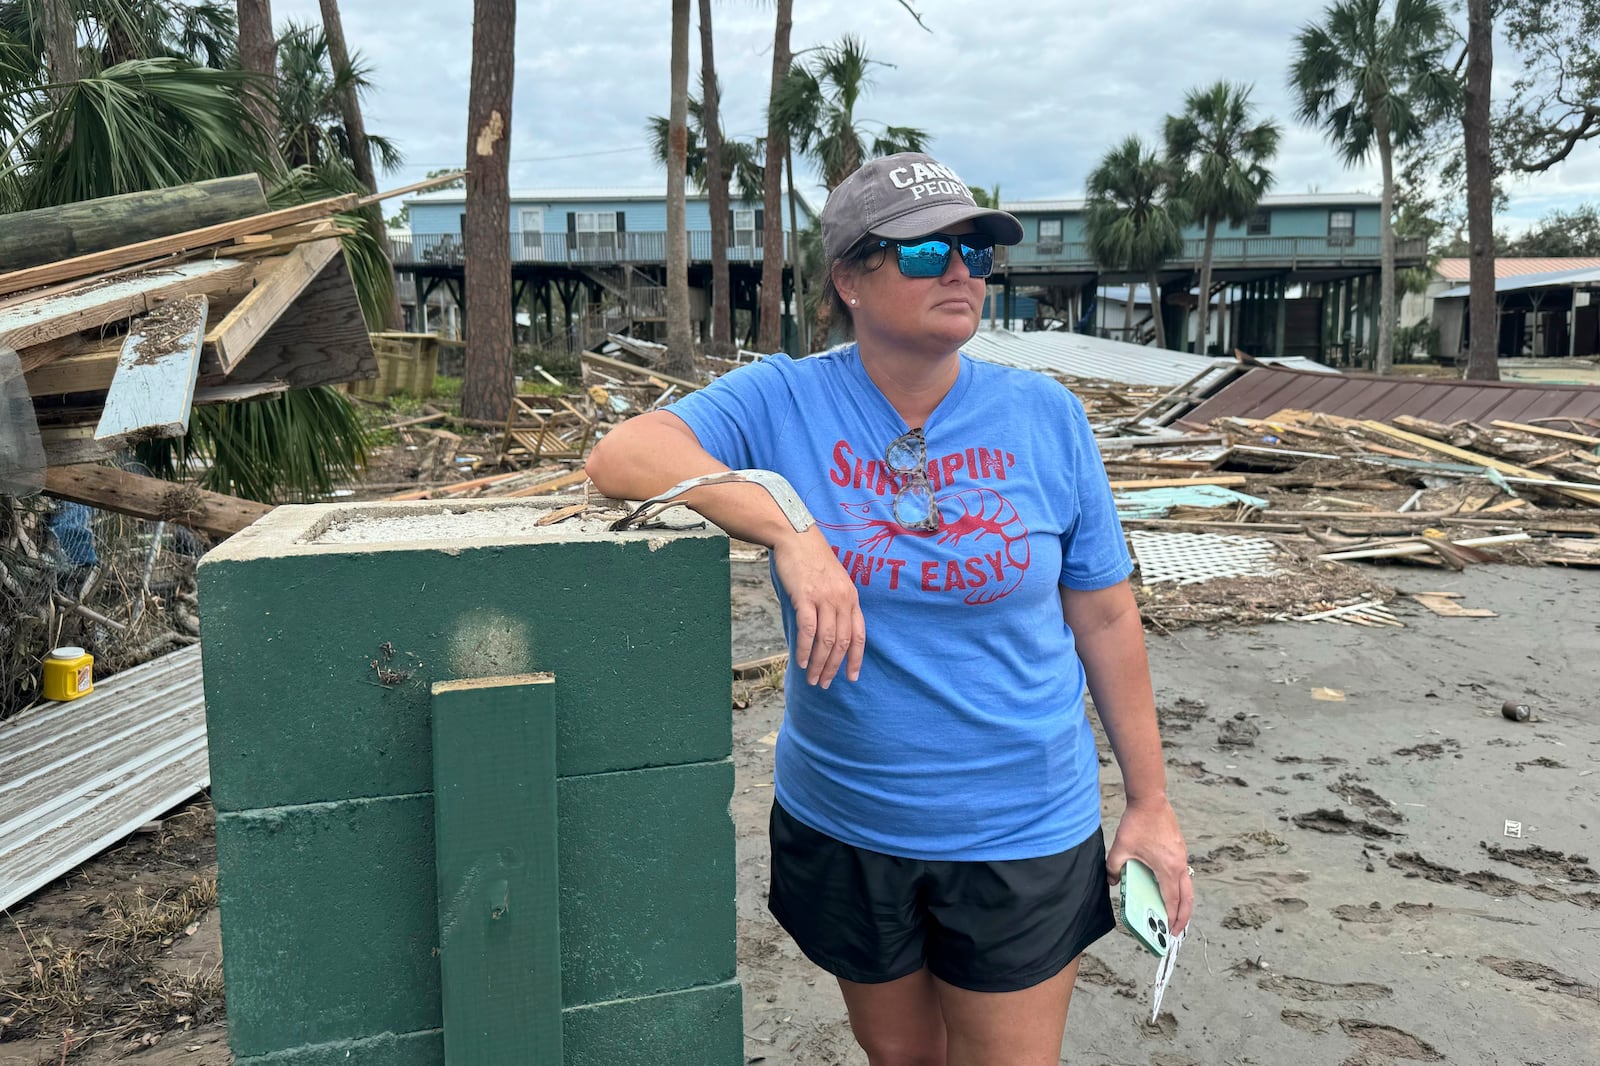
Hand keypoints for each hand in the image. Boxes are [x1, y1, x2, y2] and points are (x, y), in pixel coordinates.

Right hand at [771, 526, 865, 688]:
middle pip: (842, 642)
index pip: (859, 635)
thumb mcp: (834, 581)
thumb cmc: (812, 561)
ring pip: (826, 640)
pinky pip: (808, 630)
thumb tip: (830, 633)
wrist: (797, 537)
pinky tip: (801, 661)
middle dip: (834, 667)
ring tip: (812, 678)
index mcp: (852, 598)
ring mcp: (824, 598)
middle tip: (825, 684)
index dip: (855, 659)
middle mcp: (842, 600)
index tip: (851, 677)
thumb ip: (836, 604)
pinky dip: (805, 649)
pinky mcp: (805, 596)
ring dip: (819, 663)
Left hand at [1106, 795, 1191, 934]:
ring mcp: (1182, 856)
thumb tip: (1112, 882)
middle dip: (1183, 917)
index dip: (1170, 917)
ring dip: (1183, 903)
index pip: (1171, 899)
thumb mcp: (1120, 848)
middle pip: (1187, 898)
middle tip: (1176, 932)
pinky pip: (1183, 875)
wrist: (1150, 799)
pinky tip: (1170, 890)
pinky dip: (1180, 888)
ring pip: (1187, 887)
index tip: (1168, 931)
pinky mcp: (1180, 849)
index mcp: (1167, 868)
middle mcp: (1179, 865)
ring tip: (1176, 916)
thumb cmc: (1137, 823)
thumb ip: (1113, 868)